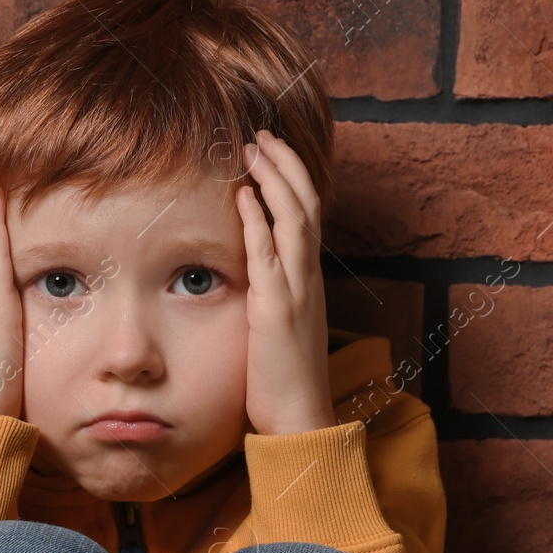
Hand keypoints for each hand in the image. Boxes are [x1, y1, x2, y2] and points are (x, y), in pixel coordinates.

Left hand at [235, 129, 338, 436]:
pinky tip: (243, 198)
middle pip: (307, 204)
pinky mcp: (276, 308)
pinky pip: (268, 255)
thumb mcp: (281, 326)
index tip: (271, 153)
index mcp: (309, 279)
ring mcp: (296, 290)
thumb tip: (251, 277)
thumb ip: (272, 295)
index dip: (292, 179)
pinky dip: (257, 222)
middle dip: (285, 164)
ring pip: (294, 219)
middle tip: (262, 136)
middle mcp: (308, 278)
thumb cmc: (285, 379)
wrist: (300, 417)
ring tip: (253, 149)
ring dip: (274, 179)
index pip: (308, 215)